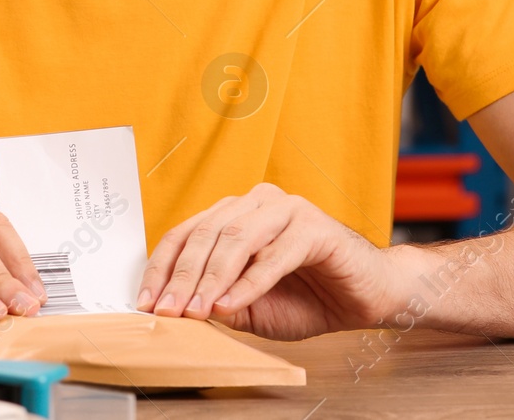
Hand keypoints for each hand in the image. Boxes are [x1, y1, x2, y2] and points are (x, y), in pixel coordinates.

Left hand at [135, 182, 405, 340]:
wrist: (367, 297)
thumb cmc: (307, 298)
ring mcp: (286, 209)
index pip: (185, 234)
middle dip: (182, 277)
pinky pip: (274, 255)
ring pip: (236, 238)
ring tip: (196, 310)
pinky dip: (249, 283)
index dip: (162, 269)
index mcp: (234, 214)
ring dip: (211, 278)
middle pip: (206, 234)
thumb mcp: (250, 308)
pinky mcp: (314, 227)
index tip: (146, 302)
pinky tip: (231, 304)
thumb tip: (176, 310)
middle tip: (168, 311)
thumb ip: (217, 301)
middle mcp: (256, 203)